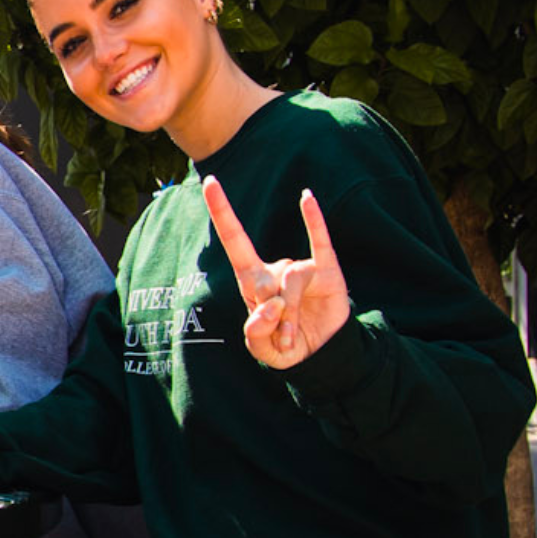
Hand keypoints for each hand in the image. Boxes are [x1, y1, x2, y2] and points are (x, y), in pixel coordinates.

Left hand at [202, 176, 351, 370]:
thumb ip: (257, 333)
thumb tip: (271, 306)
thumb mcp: (262, 349)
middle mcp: (276, 269)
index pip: (234, 240)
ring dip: (291, 314)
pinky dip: (313, 220)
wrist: (320, 354)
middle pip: (266, 281)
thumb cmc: (283, 346)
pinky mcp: (327, 270)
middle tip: (281, 338)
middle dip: (272, 313)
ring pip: (291, 281)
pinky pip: (320, 241)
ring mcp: (301, 268)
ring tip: (292, 338)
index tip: (209, 183)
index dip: (222, 212)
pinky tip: (307, 197)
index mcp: (253, 280)